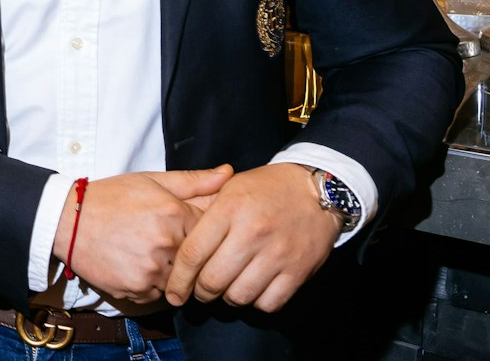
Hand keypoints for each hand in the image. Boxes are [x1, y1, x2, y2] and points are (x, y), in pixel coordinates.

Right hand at [50, 166, 232, 305]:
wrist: (69, 221)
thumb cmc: (111, 197)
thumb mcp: (151, 180)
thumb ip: (193, 181)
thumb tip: (229, 173)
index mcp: (174, 213)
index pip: (209, 231)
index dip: (197, 230)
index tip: (180, 227)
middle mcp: (167, 244)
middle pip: (195, 259)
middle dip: (184, 253)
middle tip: (162, 243)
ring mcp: (152, 270)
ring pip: (179, 280)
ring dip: (170, 271)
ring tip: (147, 254)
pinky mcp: (137, 290)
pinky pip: (158, 294)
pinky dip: (151, 284)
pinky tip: (135, 265)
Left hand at [163, 163, 338, 312]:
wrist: (317, 190)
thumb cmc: (265, 189)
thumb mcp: (229, 186)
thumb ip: (200, 210)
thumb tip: (173, 239)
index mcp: (229, 209)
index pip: (193, 254)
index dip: (179, 279)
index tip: (173, 291)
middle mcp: (252, 232)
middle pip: (212, 281)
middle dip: (200, 293)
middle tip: (200, 291)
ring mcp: (277, 253)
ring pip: (239, 296)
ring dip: (228, 298)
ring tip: (227, 288)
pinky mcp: (298, 271)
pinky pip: (268, 303)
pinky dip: (256, 303)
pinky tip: (253, 290)